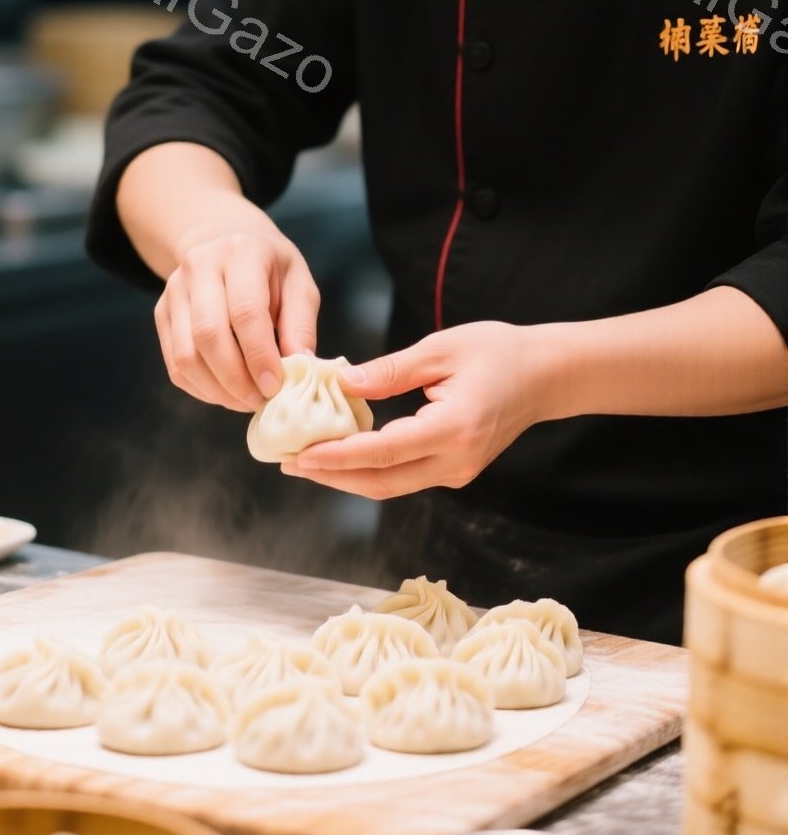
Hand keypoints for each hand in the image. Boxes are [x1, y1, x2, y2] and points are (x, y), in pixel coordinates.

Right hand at [154, 229, 319, 413]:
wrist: (226, 242)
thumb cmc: (270, 269)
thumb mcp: (298, 284)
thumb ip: (301, 325)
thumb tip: (301, 367)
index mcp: (241, 253)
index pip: (245, 311)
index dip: (259, 355)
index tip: (275, 386)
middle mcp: (199, 266)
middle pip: (209, 335)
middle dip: (237, 380)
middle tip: (262, 400)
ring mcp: (174, 289)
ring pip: (186, 355)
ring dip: (217, 390)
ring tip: (246, 401)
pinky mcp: (162, 313)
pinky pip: (174, 364)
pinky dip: (201, 388)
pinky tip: (226, 392)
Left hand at [281, 321, 546, 497]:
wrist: (546, 375)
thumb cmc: (497, 352)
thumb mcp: (440, 348)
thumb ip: (390, 370)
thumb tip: (342, 382)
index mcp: (452, 429)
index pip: (382, 452)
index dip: (337, 457)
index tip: (299, 455)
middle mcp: (455, 461)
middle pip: (381, 482)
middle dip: (331, 476)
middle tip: (287, 463)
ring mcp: (458, 472)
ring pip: (391, 486)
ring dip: (346, 477)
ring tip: (304, 461)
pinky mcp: (456, 471)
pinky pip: (404, 477)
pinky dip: (370, 469)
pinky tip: (342, 453)